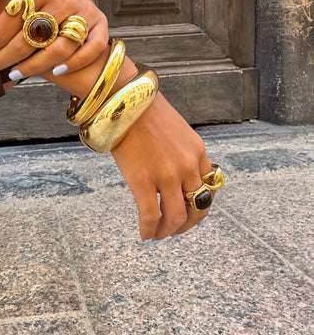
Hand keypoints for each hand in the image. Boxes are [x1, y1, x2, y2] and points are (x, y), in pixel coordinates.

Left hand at [0, 0, 108, 76]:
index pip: (9, 21)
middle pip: (29, 39)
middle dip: (4, 58)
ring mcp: (84, 11)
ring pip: (58, 49)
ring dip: (34, 66)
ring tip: (13, 73)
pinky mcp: (100, 22)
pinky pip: (93, 48)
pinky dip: (76, 62)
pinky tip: (56, 72)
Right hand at [111, 92, 213, 240]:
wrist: (124, 100)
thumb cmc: (144, 111)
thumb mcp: (176, 130)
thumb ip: (181, 153)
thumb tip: (174, 175)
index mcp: (197, 152)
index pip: (209, 189)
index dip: (200, 206)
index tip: (190, 213)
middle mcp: (187, 166)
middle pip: (197, 208)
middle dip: (187, 225)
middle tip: (175, 230)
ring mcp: (167, 175)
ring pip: (176, 217)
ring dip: (168, 232)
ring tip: (158, 235)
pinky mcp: (143, 181)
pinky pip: (151, 215)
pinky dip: (149, 230)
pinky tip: (144, 235)